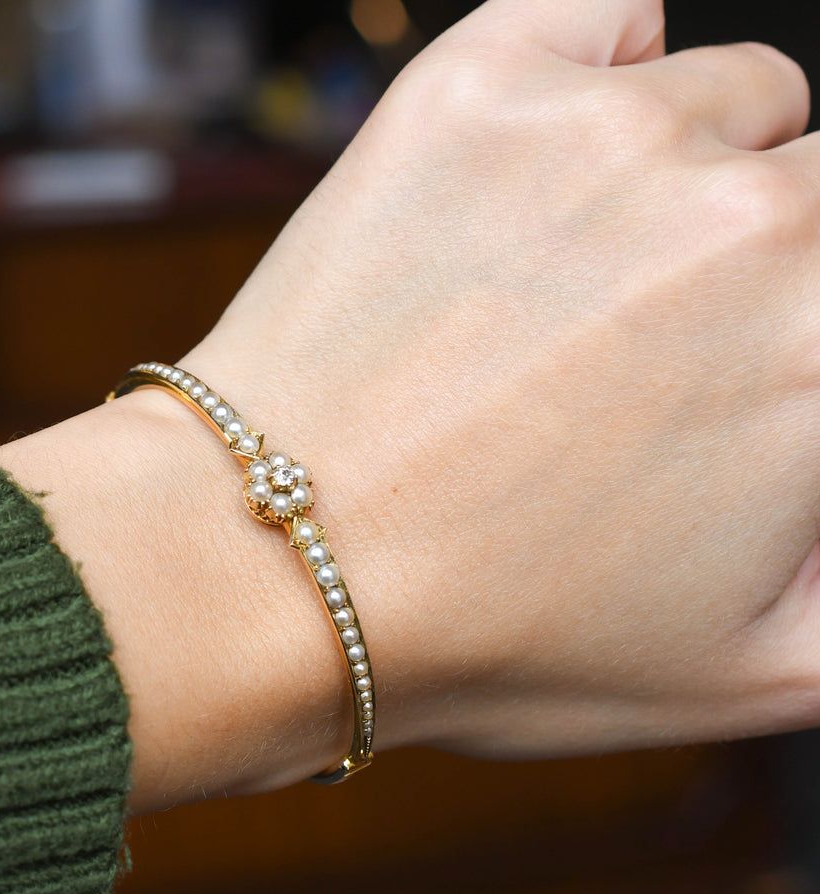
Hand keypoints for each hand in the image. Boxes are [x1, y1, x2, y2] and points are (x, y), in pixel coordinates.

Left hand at [179, 0, 819, 760]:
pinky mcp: (477, 92)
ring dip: (687, 174)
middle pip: (816, 185)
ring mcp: (604, 137)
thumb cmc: (491, 633)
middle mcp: (743, 218)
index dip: (795, 337)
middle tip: (655, 345)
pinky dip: (606, 71)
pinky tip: (550, 171)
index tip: (747, 361)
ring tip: (580, 278)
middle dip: (765, 261)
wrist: (281, 566)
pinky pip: (611, 20)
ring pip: (730, 99)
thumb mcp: (745, 674)